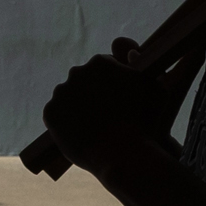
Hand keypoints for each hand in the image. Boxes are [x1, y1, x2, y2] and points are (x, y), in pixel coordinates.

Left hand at [42, 38, 203, 177]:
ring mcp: (61, 92)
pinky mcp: (50, 113)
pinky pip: (56, 114)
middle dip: (93, 91)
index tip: (119, 97)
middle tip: (106, 112)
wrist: (120, 153)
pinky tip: (79, 131)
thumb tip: (128, 51)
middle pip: (84, 79)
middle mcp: (77, 72)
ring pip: (68, 96)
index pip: (104, 66)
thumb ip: (142, 65)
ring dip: (77, 105)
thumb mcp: (155, 87)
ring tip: (93, 124)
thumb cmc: (143, 121)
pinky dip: (64, 121)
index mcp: (100, 62)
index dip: (113, 81)